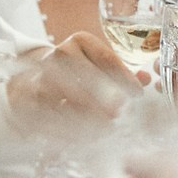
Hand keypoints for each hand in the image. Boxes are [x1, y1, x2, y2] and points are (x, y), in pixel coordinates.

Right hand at [7, 33, 140, 141]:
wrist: (30, 82)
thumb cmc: (74, 74)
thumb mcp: (98, 66)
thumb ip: (123, 72)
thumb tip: (147, 79)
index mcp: (80, 41)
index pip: (107, 59)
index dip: (125, 78)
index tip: (138, 94)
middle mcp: (59, 55)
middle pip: (88, 79)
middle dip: (108, 99)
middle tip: (120, 113)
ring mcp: (41, 77)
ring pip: (70, 99)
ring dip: (91, 116)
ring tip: (107, 127)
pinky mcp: (29, 99)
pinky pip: (53, 117)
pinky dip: (71, 129)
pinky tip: (85, 135)